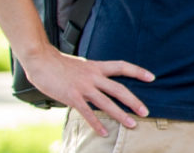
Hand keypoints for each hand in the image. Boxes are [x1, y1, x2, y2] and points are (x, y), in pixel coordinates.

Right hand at [20, 46, 154, 135]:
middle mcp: (93, 76)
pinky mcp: (72, 96)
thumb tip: (98, 81)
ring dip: (120, 115)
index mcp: (96, 66)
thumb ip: (91, 73)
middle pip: (119, 89)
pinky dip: (96, 123)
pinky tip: (104, 132)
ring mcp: (83, 87)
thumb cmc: (58, 63)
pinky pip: (87, 112)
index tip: (152, 77)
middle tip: (146, 112)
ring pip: (107, 103)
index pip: (122, 66)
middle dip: (134, 101)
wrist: (40, 60)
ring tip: (132, 124)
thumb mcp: (80, 64)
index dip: (138, 71)